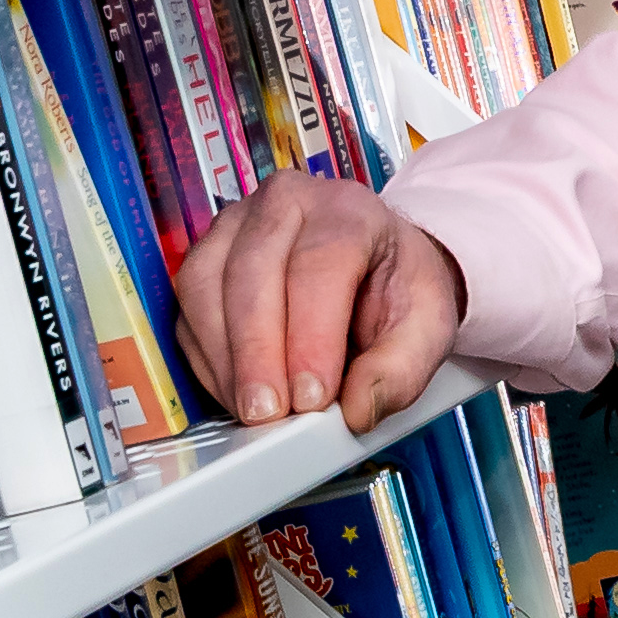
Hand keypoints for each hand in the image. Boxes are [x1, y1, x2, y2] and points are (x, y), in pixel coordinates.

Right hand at [172, 173, 465, 434]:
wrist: (378, 265)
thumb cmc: (397, 288)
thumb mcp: (429, 326)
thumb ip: (402, 370)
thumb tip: (358, 409)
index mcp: (347, 210)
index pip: (319, 266)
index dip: (310, 338)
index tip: (311, 396)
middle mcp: (284, 204)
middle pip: (252, 273)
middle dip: (258, 354)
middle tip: (271, 412)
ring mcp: (234, 226)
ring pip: (205, 288)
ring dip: (225, 359)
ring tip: (254, 409)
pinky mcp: (204, 260)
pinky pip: (187, 311)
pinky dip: (208, 360)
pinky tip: (236, 391)